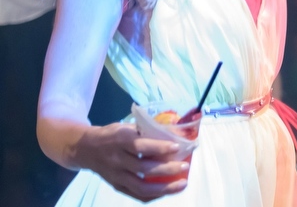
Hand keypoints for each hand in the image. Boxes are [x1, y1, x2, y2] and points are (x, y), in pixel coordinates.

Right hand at [74, 122, 190, 200]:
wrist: (86, 149)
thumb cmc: (113, 135)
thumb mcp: (127, 126)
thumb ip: (148, 131)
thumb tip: (177, 133)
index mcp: (120, 140)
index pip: (141, 146)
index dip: (159, 147)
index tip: (177, 147)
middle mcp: (117, 160)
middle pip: (143, 169)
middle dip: (167, 169)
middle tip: (185, 166)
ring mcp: (116, 176)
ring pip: (141, 187)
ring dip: (164, 188)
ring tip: (182, 184)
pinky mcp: (116, 186)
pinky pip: (136, 195)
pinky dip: (153, 195)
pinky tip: (168, 191)